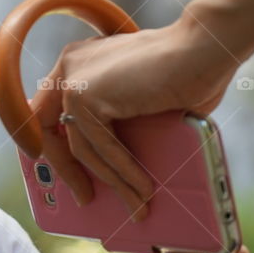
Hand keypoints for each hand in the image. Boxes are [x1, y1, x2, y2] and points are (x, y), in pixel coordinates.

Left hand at [31, 15, 239, 218]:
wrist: (206, 47)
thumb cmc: (186, 71)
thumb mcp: (137, 98)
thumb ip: (117, 120)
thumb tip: (113, 170)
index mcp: (77, 63)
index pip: (46, 110)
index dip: (50, 143)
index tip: (59, 170)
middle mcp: (68, 67)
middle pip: (49, 130)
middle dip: (67, 170)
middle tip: (85, 197)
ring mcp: (73, 80)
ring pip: (80, 147)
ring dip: (109, 181)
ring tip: (133, 205)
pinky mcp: (86, 95)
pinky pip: (99, 148)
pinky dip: (122, 174)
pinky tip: (141, 191)